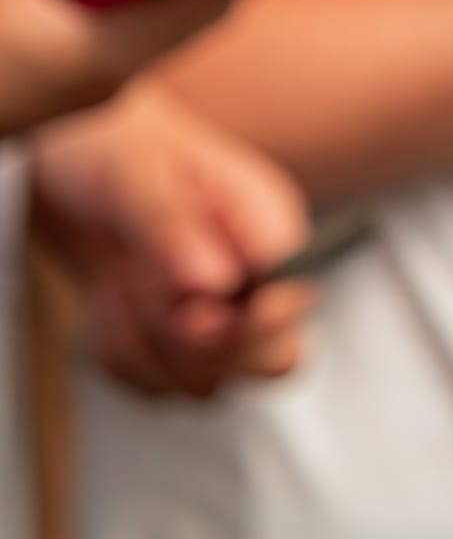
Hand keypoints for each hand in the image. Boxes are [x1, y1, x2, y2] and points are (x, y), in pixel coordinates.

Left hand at [28, 85, 313, 396]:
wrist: (72, 161)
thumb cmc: (113, 150)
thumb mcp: (137, 175)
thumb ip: (175, 227)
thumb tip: (214, 285)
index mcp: (267, 225)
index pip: (293, 300)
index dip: (248, 320)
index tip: (193, 311)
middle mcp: (254, 276)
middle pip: (273, 360)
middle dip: (200, 347)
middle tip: (149, 297)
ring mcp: (218, 316)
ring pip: (205, 384)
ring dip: (142, 346)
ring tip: (118, 286)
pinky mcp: (172, 344)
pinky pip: (153, 388)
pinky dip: (117, 355)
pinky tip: (108, 304)